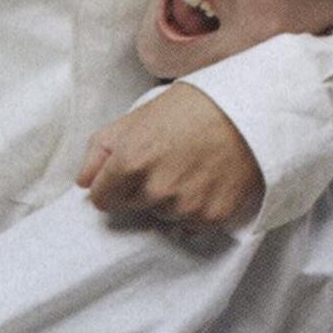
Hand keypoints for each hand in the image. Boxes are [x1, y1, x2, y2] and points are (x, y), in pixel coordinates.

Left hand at [79, 84, 265, 231]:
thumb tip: (83, 181)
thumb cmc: (193, 107)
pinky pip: (190, 226)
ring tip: (189, 169)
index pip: (102, 199)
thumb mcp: (138, 116)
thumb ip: (101, 149)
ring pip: (162, 216)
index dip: (111, 185)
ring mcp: (184, 206)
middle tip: (167, 162)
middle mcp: (155, 190)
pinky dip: (194, 211)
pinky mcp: (211, 217)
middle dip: (141, 189)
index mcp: (130, 162)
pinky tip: (205, 184)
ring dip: (169, 201)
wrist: (250, 110)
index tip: (125, 175)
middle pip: (132, 207)